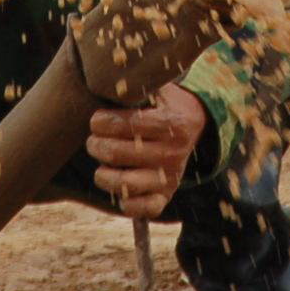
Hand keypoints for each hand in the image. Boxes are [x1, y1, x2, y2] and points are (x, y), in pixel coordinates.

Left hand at [88, 84, 207, 219]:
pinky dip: (124, 202)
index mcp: (171, 124)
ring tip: (101, 164)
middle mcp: (172, 153)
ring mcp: (170, 178)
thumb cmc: (165, 104)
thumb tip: (104, 81)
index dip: (102, 122)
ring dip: (103, 174)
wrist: (196, 124)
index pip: (127, 124)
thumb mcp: (157, 89)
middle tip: (93, 140)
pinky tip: (118, 184)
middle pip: (118, 153)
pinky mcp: (166, 196)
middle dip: (96, 145)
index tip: (96, 119)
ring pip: (124, 184)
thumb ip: (135, 86)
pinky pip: (140, 209)